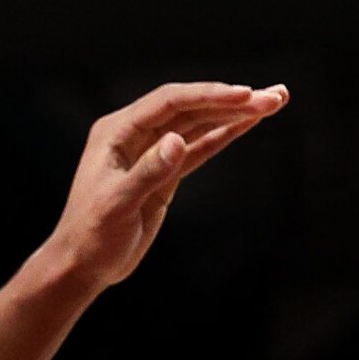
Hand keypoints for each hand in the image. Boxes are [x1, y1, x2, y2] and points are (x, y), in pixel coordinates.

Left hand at [43, 82, 287, 293]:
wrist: (83, 265)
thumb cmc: (91, 236)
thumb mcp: (117, 205)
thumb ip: (148, 172)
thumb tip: (177, 141)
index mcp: (117, 132)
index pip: (170, 103)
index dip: (209, 96)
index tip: (246, 94)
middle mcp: (136, 134)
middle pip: (192, 107)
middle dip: (233, 100)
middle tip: (274, 97)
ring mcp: (154, 150)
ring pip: (202, 123)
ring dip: (237, 113)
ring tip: (274, 101)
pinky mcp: (168, 170)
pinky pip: (203, 145)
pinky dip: (229, 133)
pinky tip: (251, 122)